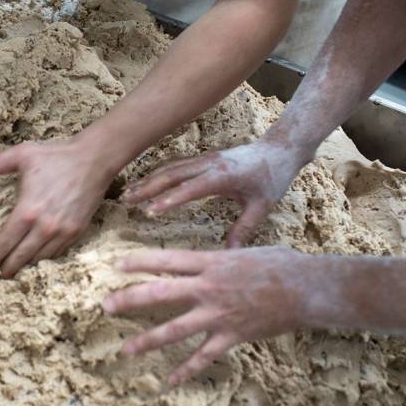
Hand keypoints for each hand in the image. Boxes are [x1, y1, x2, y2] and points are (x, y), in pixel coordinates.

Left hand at [0, 140, 115, 277]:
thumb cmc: (57, 156)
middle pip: (20, 256)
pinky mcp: (76, 231)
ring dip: (26, 266)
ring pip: (39, 258)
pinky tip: (38, 260)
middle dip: (7, 268)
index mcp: (27, 210)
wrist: (94, 160)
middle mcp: (44, 227)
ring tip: (16, 270)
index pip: (5, 242)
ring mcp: (62, 231)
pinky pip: (57, 252)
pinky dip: (45, 259)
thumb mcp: (23, 155)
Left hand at [103, 246, 311, 384]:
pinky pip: (203, 356)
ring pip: (175, 329)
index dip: (139, 262)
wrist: (306, 287)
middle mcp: (208, 287)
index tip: (115, 264)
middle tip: (105, 306)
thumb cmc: (280, 263)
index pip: (166, 260)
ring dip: (148, 340)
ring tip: (126, 350)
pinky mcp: (231, 335)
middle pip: (160, 293)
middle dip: (130, 299)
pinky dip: (186, 370)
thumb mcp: (246, 251)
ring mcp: (217, 313)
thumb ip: (224, 255)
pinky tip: (170, 381)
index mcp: (210, 262)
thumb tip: (218, 254)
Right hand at [122, 140, 308, 246]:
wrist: (279, 149)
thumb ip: (244, 229)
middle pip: (172, 174)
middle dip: (147, 187)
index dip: (170, 199)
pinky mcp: (202, 159)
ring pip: (169, 168)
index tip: (150, 211)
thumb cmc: (272, 178)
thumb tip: (230, 256)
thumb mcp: (262, 206)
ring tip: (127, 193)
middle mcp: (209, 164)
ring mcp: (203, 159)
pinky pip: (174, 166)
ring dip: (147, 180)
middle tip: (126, 201)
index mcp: (223, 175)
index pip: (191, 187)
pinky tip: (144, 184)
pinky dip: (156, 174)